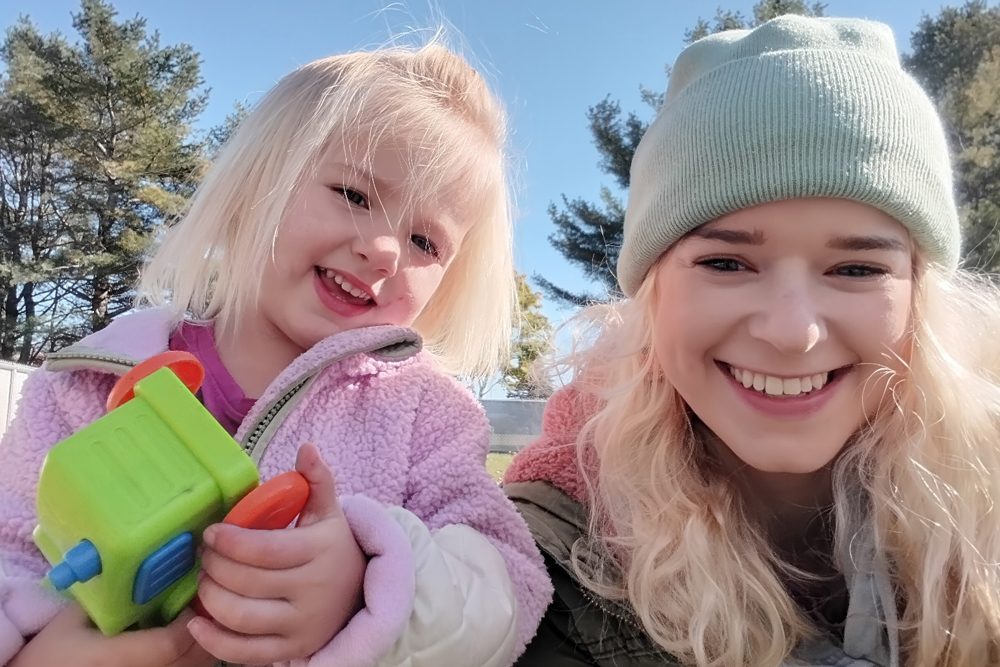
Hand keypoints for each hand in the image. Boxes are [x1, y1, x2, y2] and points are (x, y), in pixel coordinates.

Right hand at [10, 603, 213, 666]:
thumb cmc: (53, 650)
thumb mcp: (77, 617)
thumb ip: (113, 595)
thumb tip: (150, 565)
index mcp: (116, 657)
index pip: (173, 642)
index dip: (190, 619)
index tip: (190, 598)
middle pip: (193, 657)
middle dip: (205, 627)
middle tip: (201, 603)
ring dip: (203, 643)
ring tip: (195, 620)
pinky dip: (193, 658)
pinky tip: (185, 640)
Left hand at [189, 442, 366, 663]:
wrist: (360, 596)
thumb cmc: (334, 549)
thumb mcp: (330, 513)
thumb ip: (317, 480)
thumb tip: (307, 447)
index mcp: (321, 551)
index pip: (266, 549)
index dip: (231, 542)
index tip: (211, 534)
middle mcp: (314, 590)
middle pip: (247, 582)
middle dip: (214, 567)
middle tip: (203, 556)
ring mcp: (302, 624)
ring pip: (241, 617)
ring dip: (210, 598)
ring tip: (204, 581)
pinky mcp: (292, 650)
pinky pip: (245, 652)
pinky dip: (214, 641)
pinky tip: (196, 622)